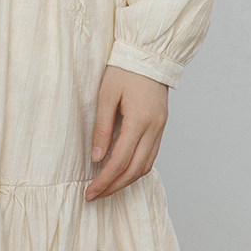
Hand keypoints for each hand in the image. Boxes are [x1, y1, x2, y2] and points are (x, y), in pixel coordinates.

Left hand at [85, 67, 167, 199]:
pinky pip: (150, 156)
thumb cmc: (123, 71)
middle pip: (135, 170)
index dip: (104, 180)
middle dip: (114, 187)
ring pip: (145, 166)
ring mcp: (160, 128)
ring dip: (126, 181)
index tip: (89, 192)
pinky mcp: (161, 126)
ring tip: (106, 188)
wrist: (148, 55)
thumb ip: (101, 128)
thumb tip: (96, 158)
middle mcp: (154, 128)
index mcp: (139, 121)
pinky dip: (136, 168)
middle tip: (94, 196)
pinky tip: (122, 172)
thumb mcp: (105, 95)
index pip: (120, 161)